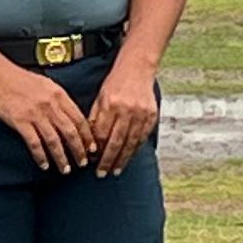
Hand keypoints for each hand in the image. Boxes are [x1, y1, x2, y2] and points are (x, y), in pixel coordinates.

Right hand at [0, 60, 94, 174]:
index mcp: (59, 95)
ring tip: (65, 168)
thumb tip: (70, 115)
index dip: (87, 136)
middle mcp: (50, 105)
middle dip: (79, 150)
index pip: (79, 119)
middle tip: (82, 162)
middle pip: (70, 132)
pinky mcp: (20, 122)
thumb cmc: (19, 78)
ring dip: (61, 157)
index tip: (91, 147)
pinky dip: (41, 156)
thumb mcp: (47, 84)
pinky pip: (34, 143)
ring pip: (54, 141)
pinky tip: (44, 164)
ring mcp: (35, 114)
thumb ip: (59, 99)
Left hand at [83, 63, 161, 177]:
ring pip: (130, 142)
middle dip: (108, 160)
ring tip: (116, 171)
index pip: (102, 134)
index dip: (97, 150)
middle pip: (116, 142)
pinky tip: (129, 157)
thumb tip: (91, 144)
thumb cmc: (114, 84)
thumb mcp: (100, 98)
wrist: (137, 69)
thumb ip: (95, 120)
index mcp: (111, 105)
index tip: (92, 161)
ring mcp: (141, 114)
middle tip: (102, 173)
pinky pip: (142, 137)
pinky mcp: (151, 115)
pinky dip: (135, 149)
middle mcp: (126, 110)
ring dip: (122, 159)